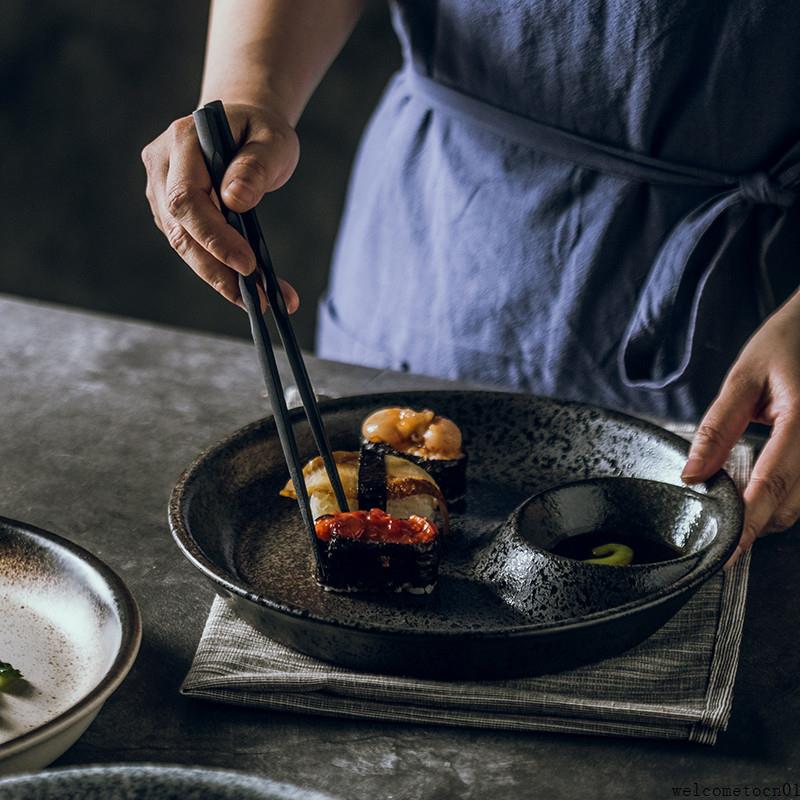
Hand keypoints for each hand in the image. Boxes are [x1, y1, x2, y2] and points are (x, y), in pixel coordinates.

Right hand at [142, 103, 299, 310]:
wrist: (242, 126)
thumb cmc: (259, 131)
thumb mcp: (271, 140)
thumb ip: (256, 166)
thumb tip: (236, 200)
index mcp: (182, 141)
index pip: (186, 198)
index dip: (214, 236)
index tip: (248, 263)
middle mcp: (162, 167)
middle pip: (180, 231)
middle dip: (218, 270)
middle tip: (257, 299)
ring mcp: (161, 192)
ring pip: (184, 246)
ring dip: (221, 278)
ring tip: (259, 300)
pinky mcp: (172, 214)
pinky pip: (193, 248)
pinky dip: (220, 271)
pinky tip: (249, 289)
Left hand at [682, 291, 799, 568]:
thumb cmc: (787, 342)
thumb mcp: (743, 377)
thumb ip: (717, 428)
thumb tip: (692, 474)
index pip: (773, 482)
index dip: (750, 521)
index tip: (727, 550)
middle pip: (794, 502)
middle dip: (757, 522)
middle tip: (722, 529)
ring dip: (774, 512)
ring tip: (739, 508)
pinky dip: (789, 495)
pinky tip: (766, 489)